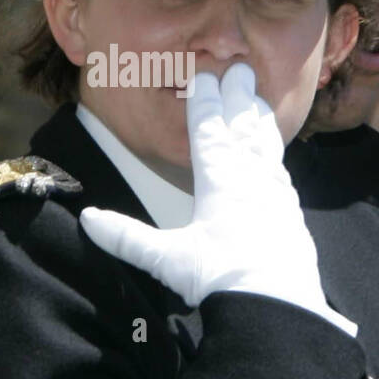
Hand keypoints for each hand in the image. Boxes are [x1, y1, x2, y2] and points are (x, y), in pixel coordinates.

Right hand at [80, 63, 327, 312]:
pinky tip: (274, 161)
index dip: (204, 102)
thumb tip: (86, 218)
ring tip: (258, 102)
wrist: (279, 309)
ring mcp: (276, 195)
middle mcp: (250, 180)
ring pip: (266, 147)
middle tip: (241, 69)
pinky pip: (281, 174)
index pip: (209, 132)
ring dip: (259, 122)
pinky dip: (274, 158)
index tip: (204, 77)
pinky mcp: (292, 216)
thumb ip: (127, 237)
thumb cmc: (221, 280)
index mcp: (219, 182)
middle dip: (239, 97)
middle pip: (243, 128)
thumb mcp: (167, 260)